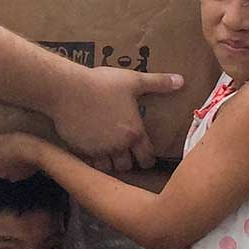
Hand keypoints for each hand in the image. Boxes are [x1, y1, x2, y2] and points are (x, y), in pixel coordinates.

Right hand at [50, 67, 184, 171]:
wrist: (67, 89)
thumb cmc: (102, 84)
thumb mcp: (133, 80)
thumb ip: (158, 83)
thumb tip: (181, 80)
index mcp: (134, 132)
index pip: (147, 157)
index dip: (148, 159)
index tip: (146, 156)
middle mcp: (118, 146)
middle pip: (127, 166)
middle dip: (128, 162)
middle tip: (125, 154)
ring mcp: (98, 150)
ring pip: (107, 168)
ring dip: (109, 163)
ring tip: (108, 153)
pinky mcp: (80, 149)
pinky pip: (89, 163)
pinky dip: (92, 159)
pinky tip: (90, 149)